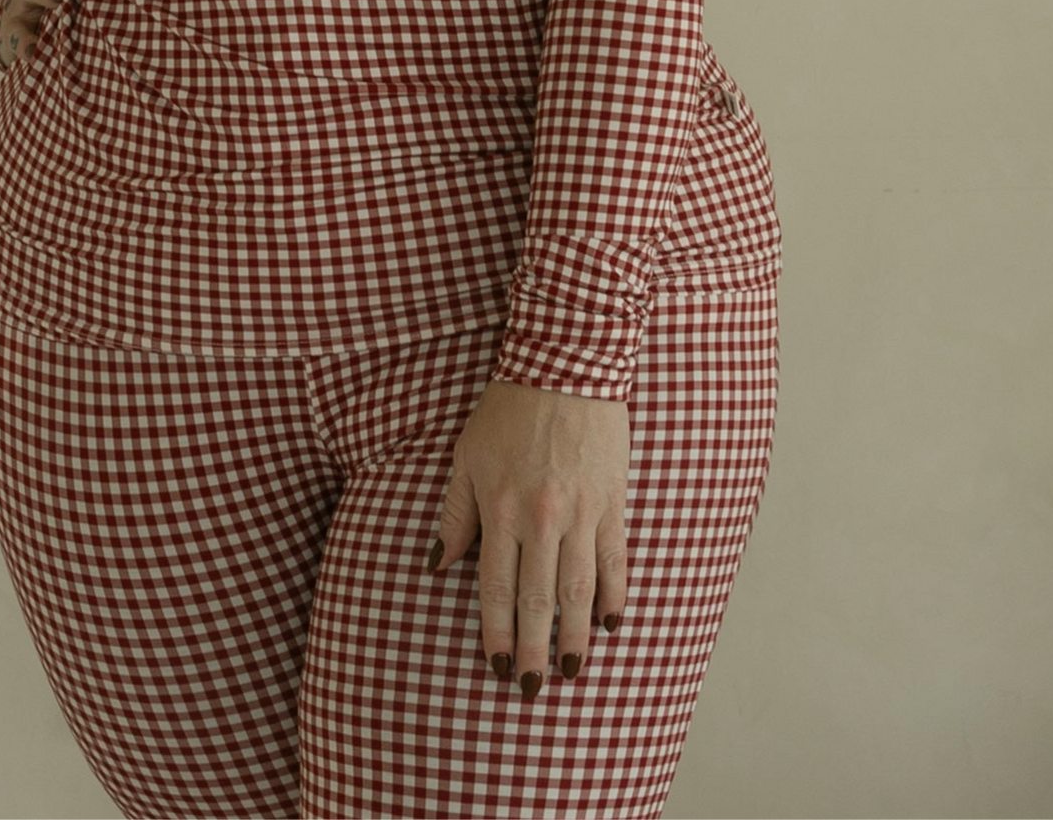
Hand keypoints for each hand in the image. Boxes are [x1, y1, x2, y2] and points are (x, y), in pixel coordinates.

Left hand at [428, 377, 628, 695]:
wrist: (565, 363)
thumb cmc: (508, 409)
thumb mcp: (467, 456)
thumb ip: (455, 513)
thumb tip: (436, 564)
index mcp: (501, 509)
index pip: (496, 588)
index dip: (496, 633)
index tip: (498, 667)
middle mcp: (541, 519)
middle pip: (538, 601)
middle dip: (535, 650)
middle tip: (533, 689)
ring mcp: (581, 512)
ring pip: (579, 591)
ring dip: (575, 636)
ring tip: (571, 671)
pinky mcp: (612, 502)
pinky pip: (615, 560)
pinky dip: (614, 595)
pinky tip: (610, 624)